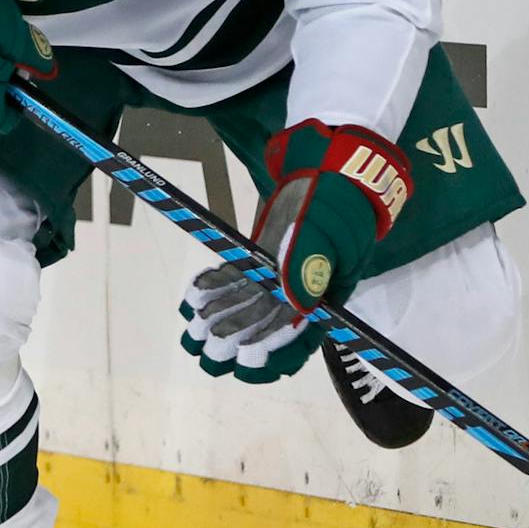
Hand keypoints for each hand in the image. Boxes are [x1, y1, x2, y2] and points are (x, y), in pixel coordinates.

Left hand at [179, 121, 412, 381]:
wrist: (330, 167)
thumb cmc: (335, 199)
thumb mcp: (324, 231)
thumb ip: (308, 266)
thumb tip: (296, 305)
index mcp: (327, 294)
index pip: (299, 334)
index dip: (272, 350)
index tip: (245, 360)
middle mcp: (302, 291)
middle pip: (267, 324)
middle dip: (236, 338)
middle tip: (206, 351)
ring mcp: (281, 274)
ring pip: (248, 304)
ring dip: (221, 317)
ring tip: (193, 331)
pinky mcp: (264, 257)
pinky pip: (240, 277)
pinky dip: (219, 286)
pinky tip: (196, 294)